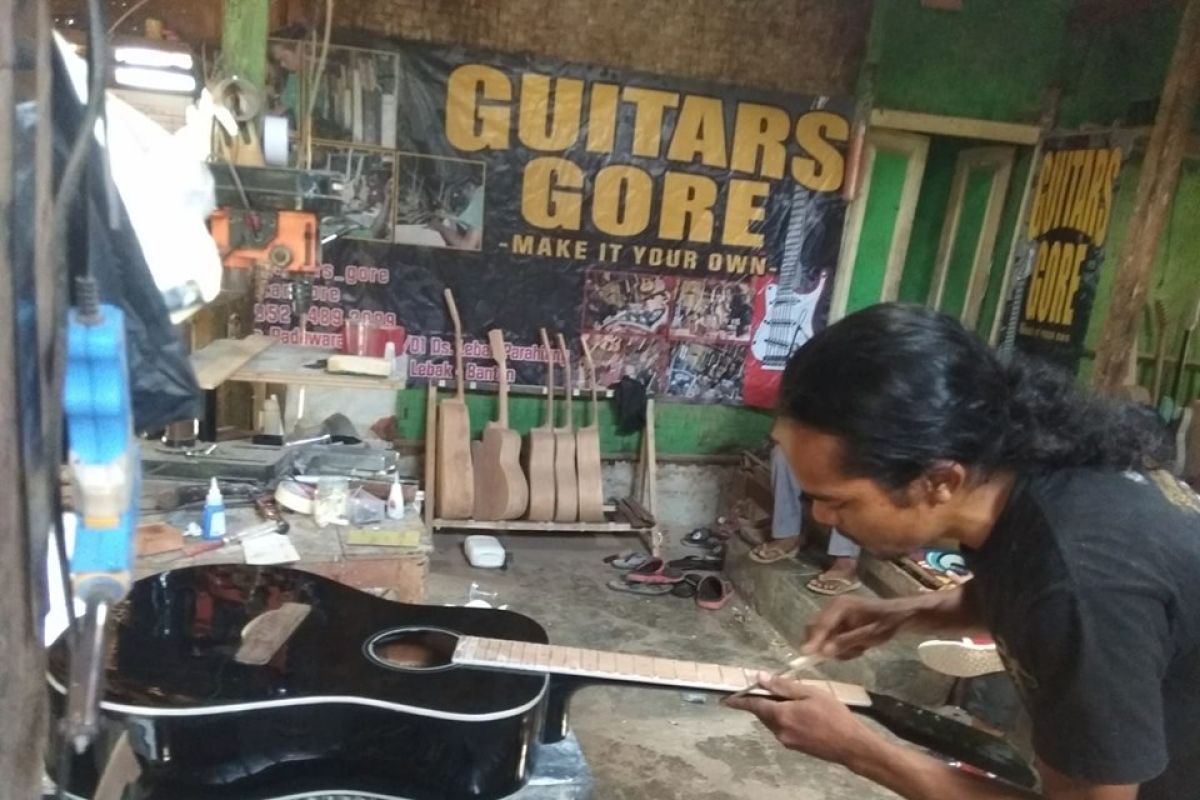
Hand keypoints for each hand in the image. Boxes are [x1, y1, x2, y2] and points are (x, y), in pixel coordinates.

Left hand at [723, 672, 874, 764]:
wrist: (851, 745)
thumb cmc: (834, 715)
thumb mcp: (810, 693)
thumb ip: (784, 686)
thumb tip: (760, 678)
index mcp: (781, 715)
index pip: (754, 705)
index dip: (740, 701)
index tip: (726, 699)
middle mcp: (779, 731)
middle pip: (762, 713)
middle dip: (760, 701)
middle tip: (762, 688)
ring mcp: (787, 741)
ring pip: (771, 721)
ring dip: (771, 709)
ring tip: (784, 696)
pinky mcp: (795, 747)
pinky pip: (781, 728)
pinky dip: (781, 717)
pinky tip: (794, 711)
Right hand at [803, 595, 912, 659]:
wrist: (900, 616)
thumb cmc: (887, 623)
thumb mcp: (870, 635)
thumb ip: (846, 642)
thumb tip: (824, 651)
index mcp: (840, 605)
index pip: (821, 624)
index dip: (813, 640)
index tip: (805, 654)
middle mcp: (833, 607)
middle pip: (816, 629)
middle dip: (828, 645)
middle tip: (847, 653)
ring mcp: (835, 615)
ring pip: (824, 637)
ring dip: (839, 648)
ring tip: (859, 649)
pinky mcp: (839, 622)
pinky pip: (832, 638)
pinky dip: (842, 646)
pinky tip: (858, 646)